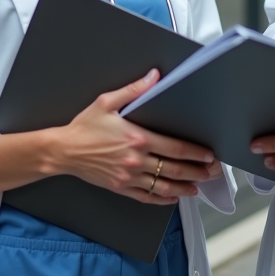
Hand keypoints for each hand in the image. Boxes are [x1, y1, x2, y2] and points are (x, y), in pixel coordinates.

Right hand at [59, 69, 221, 204]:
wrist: (63, 150)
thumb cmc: (84, 126)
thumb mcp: (107, 102)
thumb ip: (134, 90)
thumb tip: (154, 77)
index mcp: (137, 138)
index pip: (174, 147)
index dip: (194, 152)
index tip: (208, 155)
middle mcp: (136, 160)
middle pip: (173, 168)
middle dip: (196, 171)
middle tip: (211, 173)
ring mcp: (128, 176)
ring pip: (162, 186)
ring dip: (183, 187)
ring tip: (197, 188)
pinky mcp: (120, 187)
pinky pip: (145, 196)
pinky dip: (161, 199)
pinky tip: (172, 197)